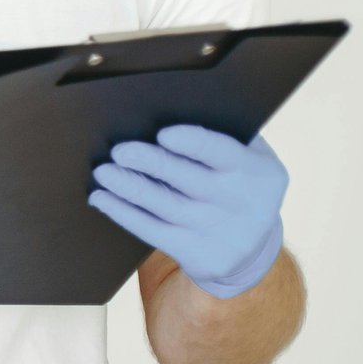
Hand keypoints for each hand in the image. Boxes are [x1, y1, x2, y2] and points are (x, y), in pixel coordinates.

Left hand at [89, 125, 287, 298]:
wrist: (250, 245)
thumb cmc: (236, 184)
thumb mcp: (248, 160)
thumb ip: (223, 135)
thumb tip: (168, 107)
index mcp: (259, 172)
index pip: (223, 153)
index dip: (193, 143)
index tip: (163, 134)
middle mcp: (243, 204)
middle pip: (190, 180)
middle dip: (152, 163)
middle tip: (120, 151)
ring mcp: (221, 232)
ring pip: (166, 206)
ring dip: (130, 187)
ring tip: (104, 172)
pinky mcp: (200, 256)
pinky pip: (154, 231)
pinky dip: (124, 213)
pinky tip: (102, 198)